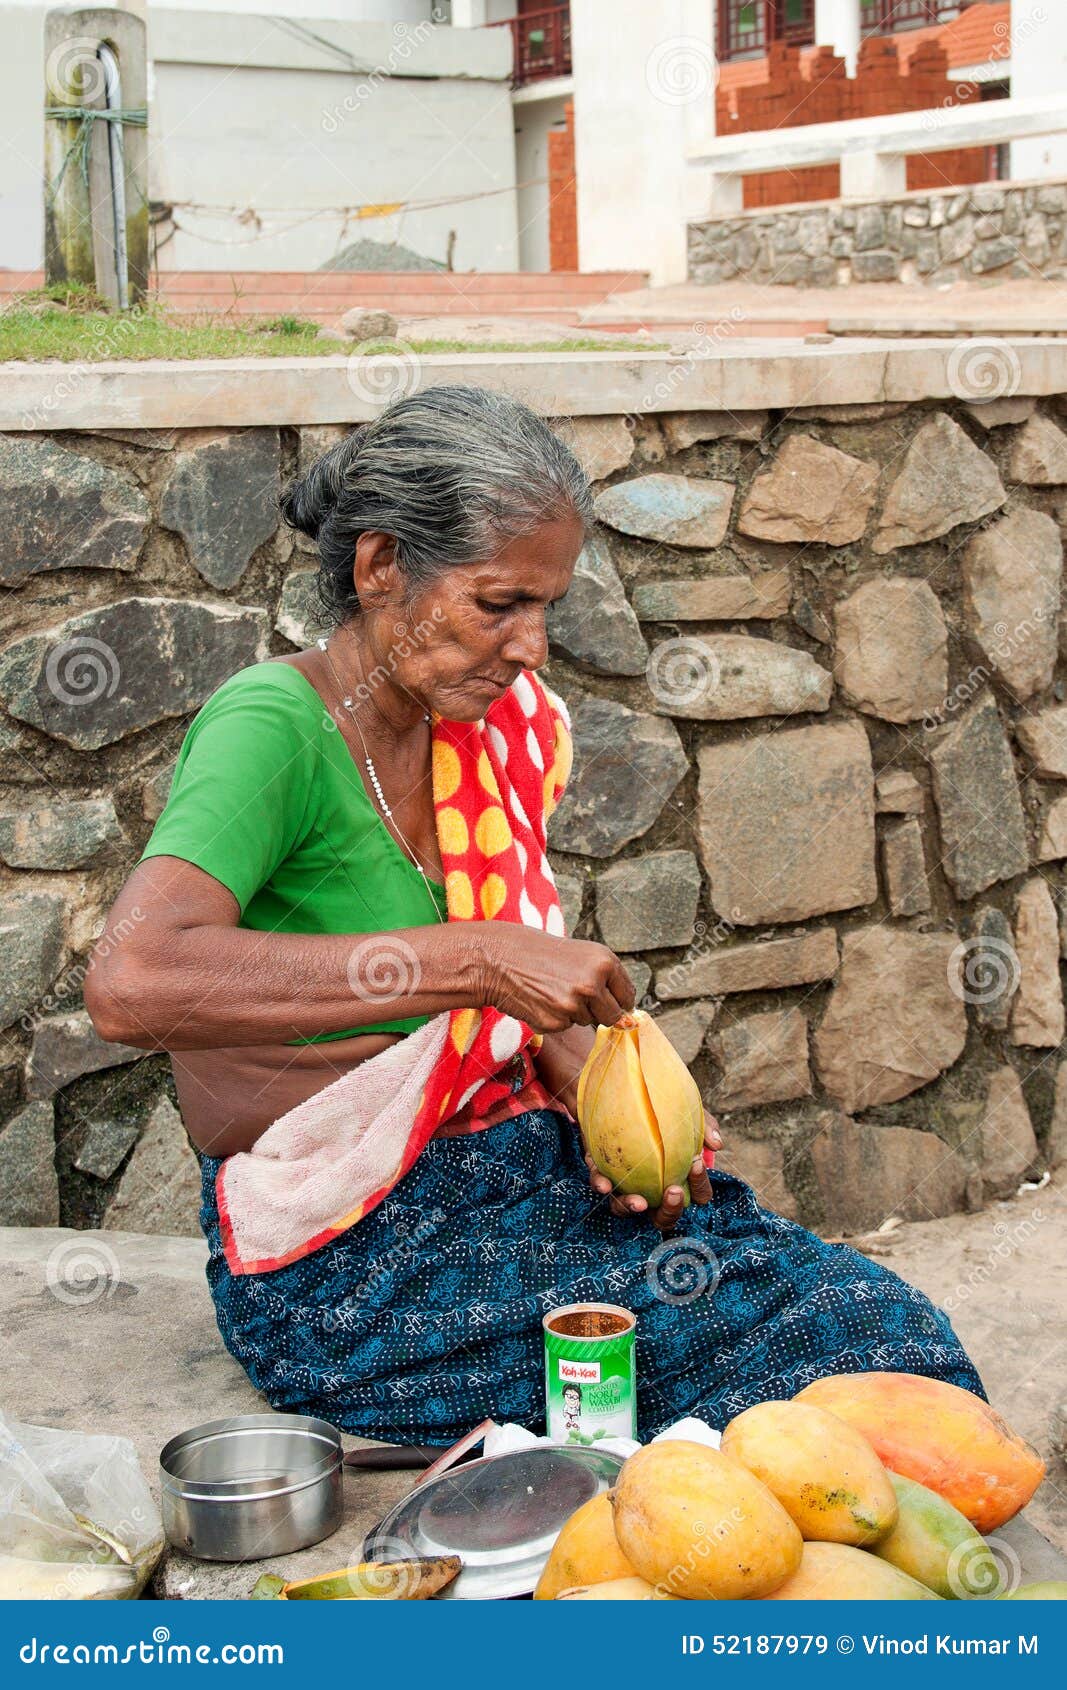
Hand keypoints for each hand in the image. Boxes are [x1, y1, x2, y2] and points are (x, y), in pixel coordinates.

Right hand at [474, 925, 635, 1031]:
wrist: (500, 958)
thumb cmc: (542, 954)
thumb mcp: (581, 957)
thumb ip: (606, 981)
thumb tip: (628, 1021)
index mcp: (605, 961)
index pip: (628, 995)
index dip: (617, 999)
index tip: (604, 997)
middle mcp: (593, 983)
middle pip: (612, 1015)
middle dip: (597, 1010)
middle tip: (572, 992)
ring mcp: (574, 1005)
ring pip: (586, 1021)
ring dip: (572, 1012)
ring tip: (551, 989)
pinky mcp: (555, 1022)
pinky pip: (564, 1027)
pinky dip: (553, 1018)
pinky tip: (539, 1000)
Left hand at [586, 1110, 722, 1232]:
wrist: (625, 1094)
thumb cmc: (664, 1110)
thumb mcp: (687, 1114)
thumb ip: (703, 1126)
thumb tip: (716, 1144)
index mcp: (678, 1178)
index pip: (697, 1195)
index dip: (699, 1185)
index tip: (696, 1163)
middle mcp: (652, 1189)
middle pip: (664, 1217)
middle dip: (670, 1210)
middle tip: (673, 1190)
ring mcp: (627, 1184)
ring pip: (627, 1209)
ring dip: (632, 1207)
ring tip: (639, 1201)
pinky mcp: (603, 1171)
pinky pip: (600, 1184)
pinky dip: (601, 1184)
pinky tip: (605, 1183)